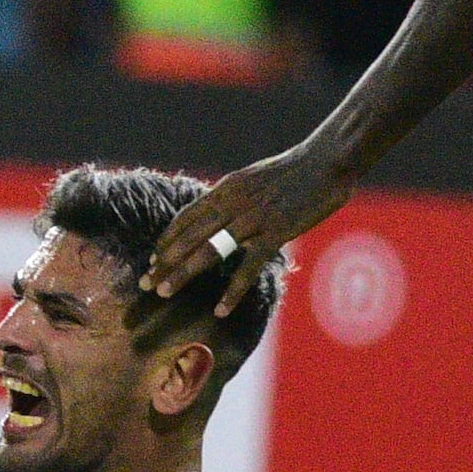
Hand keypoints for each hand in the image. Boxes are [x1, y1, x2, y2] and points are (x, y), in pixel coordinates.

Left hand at [142, 149, 344, 324]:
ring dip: (184, 272)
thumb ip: (234, 197)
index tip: (154, 259)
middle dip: (165, 261)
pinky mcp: (277, 232)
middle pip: (190, 236)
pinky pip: (248, 266)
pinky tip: (220, 309)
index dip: (168, 239)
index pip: (187, 216)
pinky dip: (233, 290)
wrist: (326, 161)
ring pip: (210, 250)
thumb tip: (216, 214)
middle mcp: (234, 202)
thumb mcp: (254, 179)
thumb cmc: (294, 171)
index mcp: (227, 188)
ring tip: (164, 293)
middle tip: (146, 283)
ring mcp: (254, 218)